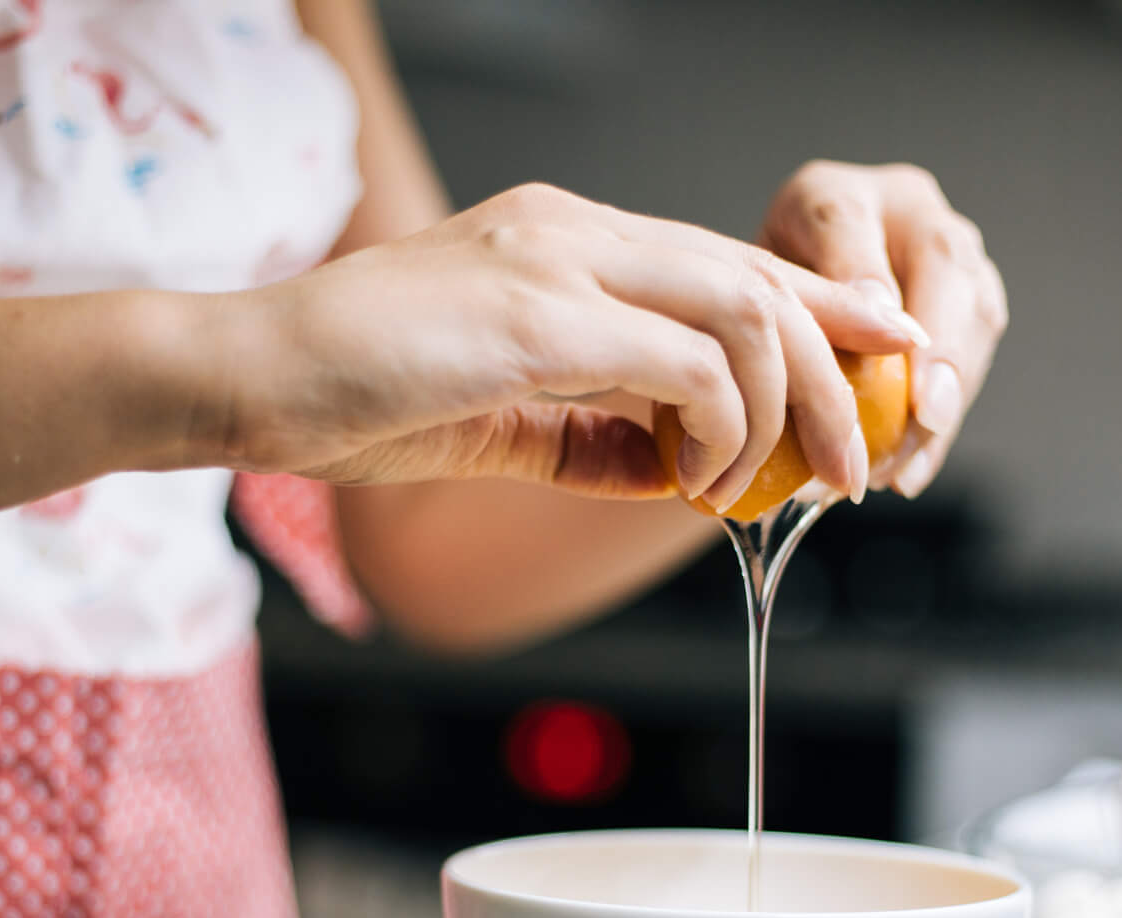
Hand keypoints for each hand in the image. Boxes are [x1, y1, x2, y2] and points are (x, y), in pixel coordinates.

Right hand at [206, 183, 927, 510]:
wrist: (249, 380)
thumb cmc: (355, 397)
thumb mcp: (502, 425)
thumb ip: (594, 440)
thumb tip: (674, 473)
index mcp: (565, 245)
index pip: (725, 266)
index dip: (815, 316)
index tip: (872, 369)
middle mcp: (572, 232)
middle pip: (758, 276)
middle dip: (835, 369)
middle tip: (857, 458)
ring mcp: (555, 262)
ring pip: (742, 308)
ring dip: (785, 406)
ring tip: (776, 480)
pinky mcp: (535, 314)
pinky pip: (685, 360)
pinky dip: (717, 424)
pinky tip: (693, 477)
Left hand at [760, 161, 1006, 497]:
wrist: (788, 312)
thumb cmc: (759, 318)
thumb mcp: (747, 314)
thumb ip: (774, 330)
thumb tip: (806, 406)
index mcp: (830, 197)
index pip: (845, 220)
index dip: (863, 279)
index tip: (877, 337)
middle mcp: (899, 206)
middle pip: (942, 256)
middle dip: (941, 343)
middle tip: (924, 413)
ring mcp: (947, 249)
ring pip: (976, 307)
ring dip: (948, 394)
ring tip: (902, 465)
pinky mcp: (973, 297)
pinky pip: (978, 355)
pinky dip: (944, 422)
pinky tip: (911, 469)